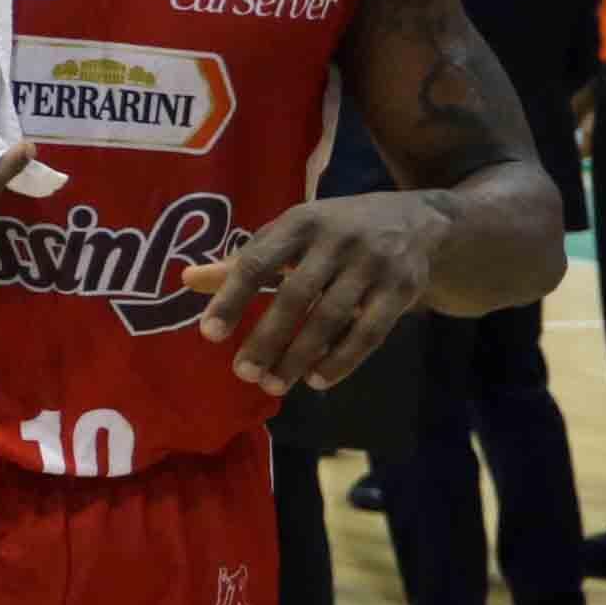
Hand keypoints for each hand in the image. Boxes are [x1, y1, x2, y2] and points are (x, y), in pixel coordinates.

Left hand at [182, 190, 439, 392]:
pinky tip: (316, 380)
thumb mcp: (291, 232)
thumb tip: (187, 279)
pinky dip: (342, 360)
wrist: (419, 220)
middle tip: (243, 373)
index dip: (231, 298)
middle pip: (296, 296)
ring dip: (300, 356)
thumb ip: (244, 260)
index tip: (209, 334)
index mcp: (300, 222)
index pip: (257, 262)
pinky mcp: (402, 288)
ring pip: (332, 318)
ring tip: (273, 384)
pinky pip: (370, 332)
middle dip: (268, 338)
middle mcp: (337, 239)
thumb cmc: (335, 230)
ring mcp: (373, 264)